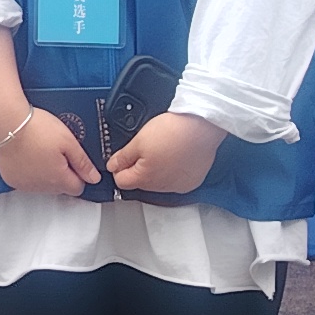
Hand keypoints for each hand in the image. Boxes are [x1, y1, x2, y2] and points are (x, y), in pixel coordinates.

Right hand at [0, 103, 100, 200]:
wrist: (7, 123)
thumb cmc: (36, 129)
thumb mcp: (68, 141)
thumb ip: (82, 162)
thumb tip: (94, 178)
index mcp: (59, 179)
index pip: (78, 188)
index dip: (80, 174)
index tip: (75, 161)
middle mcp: (42, 187)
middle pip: (60, 187)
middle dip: (62, 173)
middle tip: (58, 151)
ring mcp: (25, 184)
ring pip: (43, 185)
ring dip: (45, 173)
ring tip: (41, 150)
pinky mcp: (11, 179)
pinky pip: (26, 181)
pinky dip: (29, 172)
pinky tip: (28, 155)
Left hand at [106, 109, 222, 198]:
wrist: (202, 126)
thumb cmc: (173, 131)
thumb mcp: (139, 140)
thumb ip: (123, 157)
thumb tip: (112, 166)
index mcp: (145, 178)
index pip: (121, 182)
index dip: (120, 167)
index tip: (124, 157)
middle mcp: (162, 187)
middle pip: (142, 182)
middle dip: (140, 167)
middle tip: (147, 147)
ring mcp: (178, 186)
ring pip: (160, 182)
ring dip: (159, 169)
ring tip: (165, 148)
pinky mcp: (192, 182)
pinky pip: (177, 180)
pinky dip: (175, 170)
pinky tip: (177, 155)